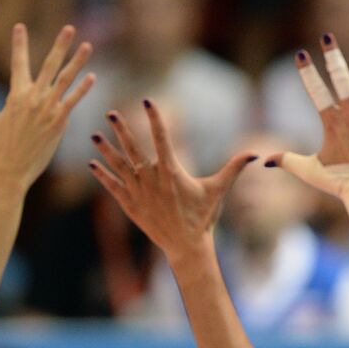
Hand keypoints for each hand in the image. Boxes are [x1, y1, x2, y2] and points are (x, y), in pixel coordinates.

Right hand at [0, 23, 93, 188]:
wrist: (8, 174)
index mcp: (15, 96)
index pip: (17, 62)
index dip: (18, 43)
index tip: (20, 26)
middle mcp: (32, 98)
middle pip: (48, 65)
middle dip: (60, 45)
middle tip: (69, 28)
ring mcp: (47, 110)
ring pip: (65, 79)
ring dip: (77, 61)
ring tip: (88, 45)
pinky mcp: (58, 123)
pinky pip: (72, 101)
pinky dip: (82, 89)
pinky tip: (92, 77)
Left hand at [88, 100, 257, 262]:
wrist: (187, 247)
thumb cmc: (203, 218)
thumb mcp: (218, 190)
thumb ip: (234, 168)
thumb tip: (256, 154)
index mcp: (172, 171)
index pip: (162, 137)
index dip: (155, 118)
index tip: (148, 100)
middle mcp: (153, 179)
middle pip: (134, 148)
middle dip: (122, 129)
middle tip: (111, 112)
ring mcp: (140, 192)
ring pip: (119, 166)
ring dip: (105, 149)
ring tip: (94, 134)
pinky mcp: (131, 206)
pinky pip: (113, 187)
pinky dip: (102, 175)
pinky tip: (92, 164)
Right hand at [265, 34, 348, 218]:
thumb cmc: (336, 181)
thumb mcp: (308, 170)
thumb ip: (287, 161)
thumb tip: (265, 161)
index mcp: (331, 122)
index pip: (316, 92)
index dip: (307, 73)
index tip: (301, 54)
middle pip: (341, 79)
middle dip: (333, 56)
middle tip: (327, 37)